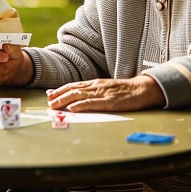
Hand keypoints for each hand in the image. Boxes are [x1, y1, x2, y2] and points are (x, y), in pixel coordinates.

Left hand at [46, 75, 165, 111]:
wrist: (142, 89)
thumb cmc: (124, 91)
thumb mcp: (105, 88)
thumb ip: (93, 92)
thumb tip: (78, 98)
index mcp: (94, 83)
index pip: (73, 85)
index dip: (60, 90)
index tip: (49, 94)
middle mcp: (95, 86)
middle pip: (73, 90)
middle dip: (59, 96)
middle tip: (49, 102)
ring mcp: (102, 93)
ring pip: (79, 95)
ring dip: (65, 101)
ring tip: (55, 105)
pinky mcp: (110, 102)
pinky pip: (93, 103)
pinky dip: (81, 105)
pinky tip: (73, 108)